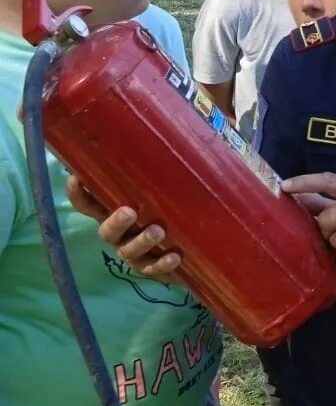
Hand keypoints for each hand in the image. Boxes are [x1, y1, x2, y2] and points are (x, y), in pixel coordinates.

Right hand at [67, 176, 182, 284]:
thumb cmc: (168, 206)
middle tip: (128, 212)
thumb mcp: (161, 187)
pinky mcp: (152, 267)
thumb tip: (170, 136)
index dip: (78, 193)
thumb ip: (158, 170)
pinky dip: (162, 264)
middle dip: (115, 222)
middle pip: (106, 231)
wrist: (188, 243)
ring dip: (142, 241)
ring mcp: (134, 251)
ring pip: (129, 250)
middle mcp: (120, 233)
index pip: (88, 204)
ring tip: (158, 231)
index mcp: (114, 211)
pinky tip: (174, 256)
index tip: (76, 178)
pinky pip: (153, 269)